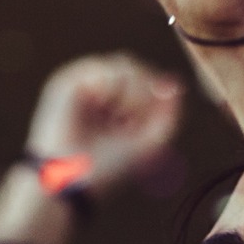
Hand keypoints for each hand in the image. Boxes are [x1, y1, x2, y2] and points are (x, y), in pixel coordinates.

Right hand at [22, 52, 184, 195]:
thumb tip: (175, 83)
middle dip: (145, 94)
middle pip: (138, 69)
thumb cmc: (109, 166)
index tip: (147, 120)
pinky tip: (102, 104)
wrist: (74, 178)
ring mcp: (84, 85)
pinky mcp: (68, 82)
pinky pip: (104, 68)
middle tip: (131, 119)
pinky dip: (112, 87)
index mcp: (117, 106)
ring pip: (125, 65)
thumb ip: (169, 114)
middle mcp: (100, 93)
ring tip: (119, 115)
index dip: (156, 93)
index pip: (147, 80)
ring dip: (132, 92)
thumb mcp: (150, 142)